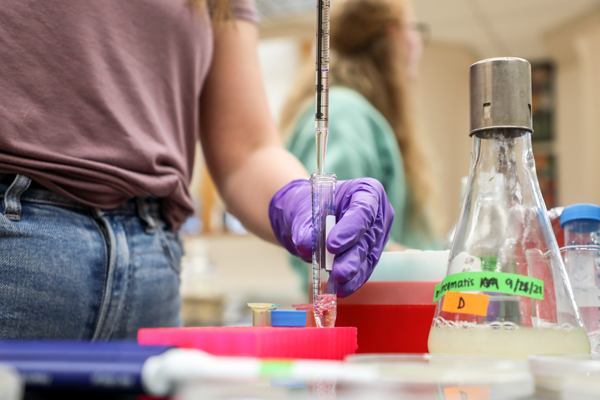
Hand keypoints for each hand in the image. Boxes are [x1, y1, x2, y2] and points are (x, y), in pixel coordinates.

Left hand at [269, 178, 393, 296]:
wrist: (309, 218)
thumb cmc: (310, 205)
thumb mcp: (303, 210)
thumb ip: (305, 225)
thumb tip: (305, 244)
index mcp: (366, 191)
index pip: (363, 209)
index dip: (350, 228)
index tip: (332, 245)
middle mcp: (378, 213)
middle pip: (367, 236)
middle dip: (352, 256)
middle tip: (337, 271)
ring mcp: (377, 235)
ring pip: (367, 256)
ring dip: (353, 272)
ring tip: (338, 285)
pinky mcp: (371, 254)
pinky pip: (364, 268)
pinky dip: (352, 280)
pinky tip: (342, 289)